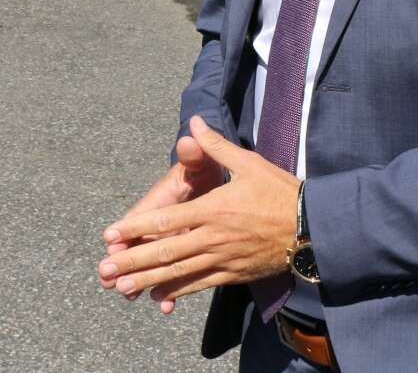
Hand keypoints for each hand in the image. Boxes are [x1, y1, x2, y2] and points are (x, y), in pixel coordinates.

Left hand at [98, 115, 298, 314]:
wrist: (312, 227)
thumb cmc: (279, 191)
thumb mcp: (248, 163)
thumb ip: (215, 146)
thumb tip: (194, 121)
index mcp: (212, 209)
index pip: (166, 220)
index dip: (136, 228)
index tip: (111, 234)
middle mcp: (212, 237)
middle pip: (164, 252)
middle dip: (132, 261)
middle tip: (104, 269)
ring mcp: (221, 259)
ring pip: (178, 273)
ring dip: (148, 281)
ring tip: (121, 287)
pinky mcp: (233, 274)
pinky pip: (200, 285)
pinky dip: (178, 292)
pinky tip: (159, 297)